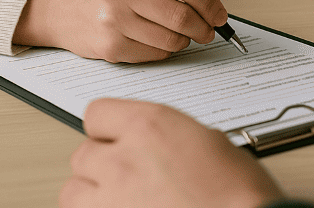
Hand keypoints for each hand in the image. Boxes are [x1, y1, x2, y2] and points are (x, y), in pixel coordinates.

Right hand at [14, 0, 228, 62]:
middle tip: (207, 31)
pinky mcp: (110, 46)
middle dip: (204, 28)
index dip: (212, 3)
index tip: (219, 15)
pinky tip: (153, 40)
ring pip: (172, 40)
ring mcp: (113, 18)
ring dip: (183, 41)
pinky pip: (155, 55)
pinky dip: (163, 51)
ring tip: (178, 35)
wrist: (61, 7)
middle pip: (183, 15)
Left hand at [60, 98, 285, 207]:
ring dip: (91, 194)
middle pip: (83, 153)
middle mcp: (124, 158)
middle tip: (126, 176)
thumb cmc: (239, 193)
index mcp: (150, 126)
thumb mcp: (208, 142)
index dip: (107, 129)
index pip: (97, 114)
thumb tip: (155, 144)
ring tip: (118, 200)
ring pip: (73, 190)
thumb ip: (168, 136)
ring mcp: (112, 198)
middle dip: (101, 164)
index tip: (114, 138)